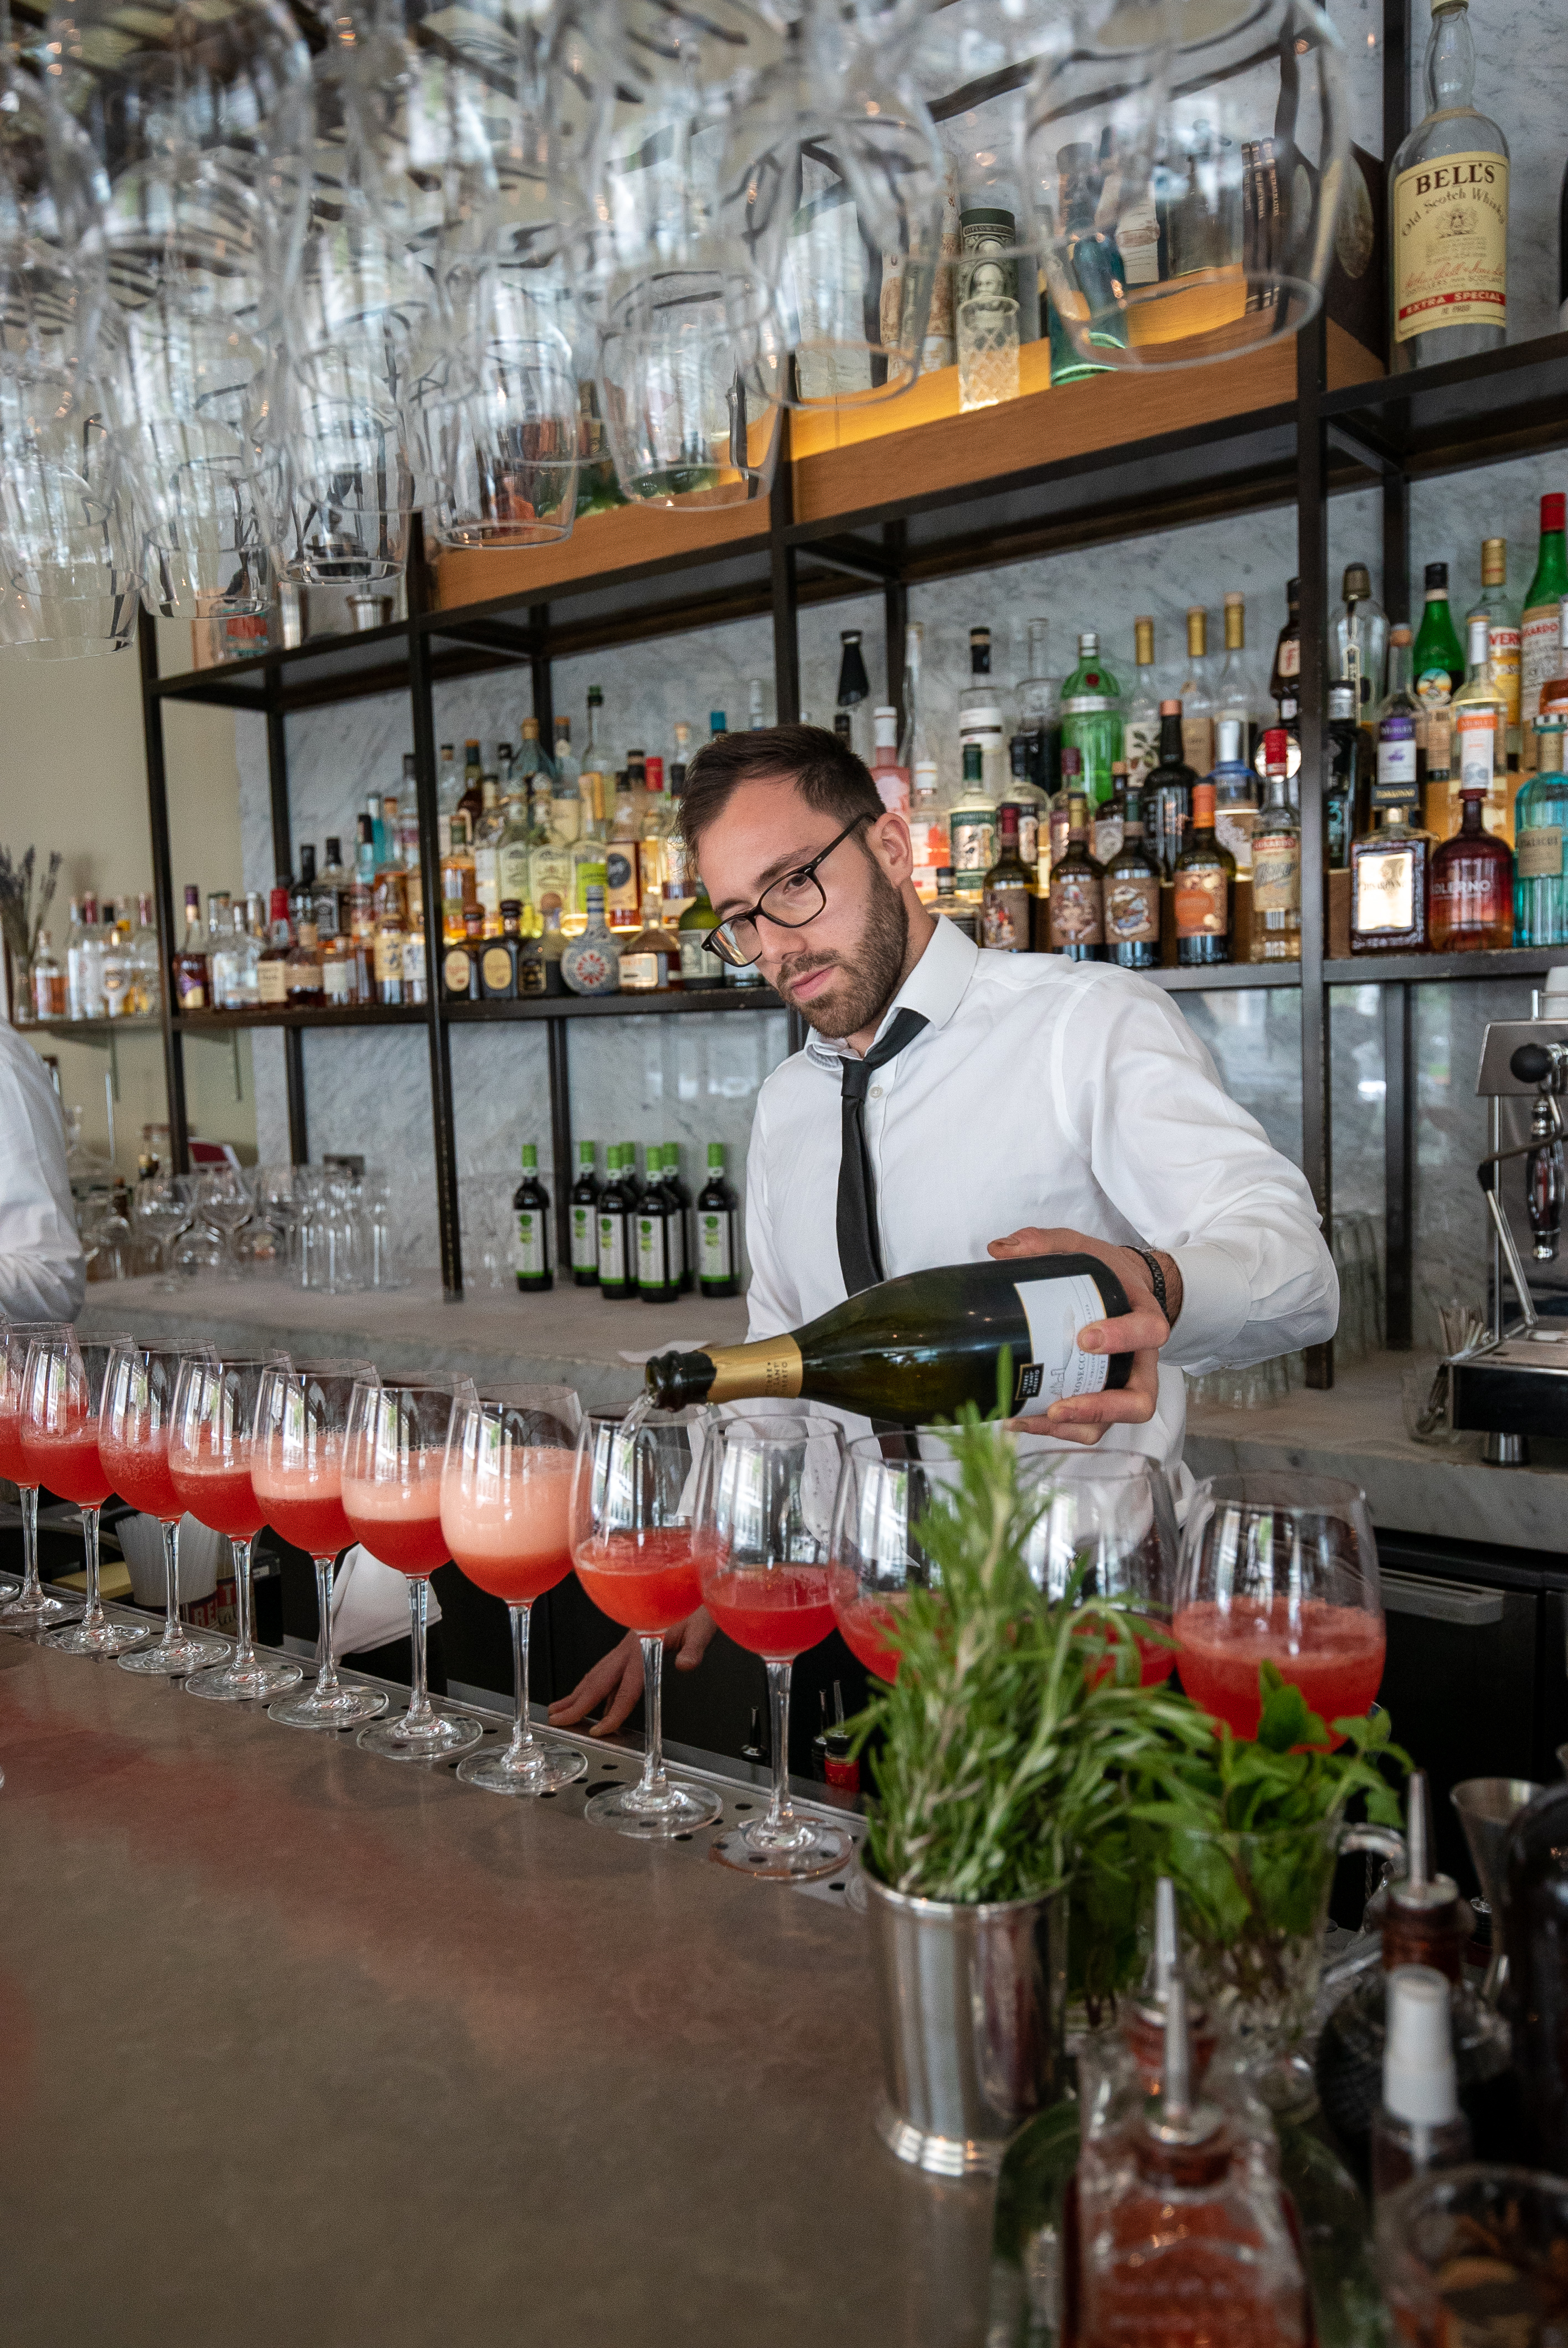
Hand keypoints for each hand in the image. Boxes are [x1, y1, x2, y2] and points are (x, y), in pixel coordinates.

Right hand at [546, 1607, 718, 1736]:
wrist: (692, 1589)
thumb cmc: (697, 1609)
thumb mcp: (701, 1628)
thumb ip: (693, 1648)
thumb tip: (685, 1665)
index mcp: (642, 1646)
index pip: (625, 1687)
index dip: (612, 1712)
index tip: (600, 1730)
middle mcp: (629, 1647)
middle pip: (598, 1680)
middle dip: (577, 1703)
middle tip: (557, 1720)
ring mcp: (627, 1646)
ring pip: (598, 1674)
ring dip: (579, 1693)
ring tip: (561, 1708)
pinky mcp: (631, 1646)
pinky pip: (608, 1671)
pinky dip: (597, 1687)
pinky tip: (597, 1700)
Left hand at [987, 1225, 1173, 1445]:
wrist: (1123, 1288)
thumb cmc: (1106, 1273)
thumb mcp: (1081, 1249)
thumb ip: (1046, 1243)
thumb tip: (998, 1250)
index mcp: (1144, 1317)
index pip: (1149, 1332)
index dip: (1122, 1338)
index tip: (1085, 1338)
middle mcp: (1141, 1360)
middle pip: (1140, 1399)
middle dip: (1101, 1408)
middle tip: (1060, 1406)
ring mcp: (1124, 1384)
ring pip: (1112, 1422)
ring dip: (1074, 1427)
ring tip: (1031, 1419)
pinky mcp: (1104, 1398)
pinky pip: (1090, 1426)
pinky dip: (1058, 1430)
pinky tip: (1020, 1419)